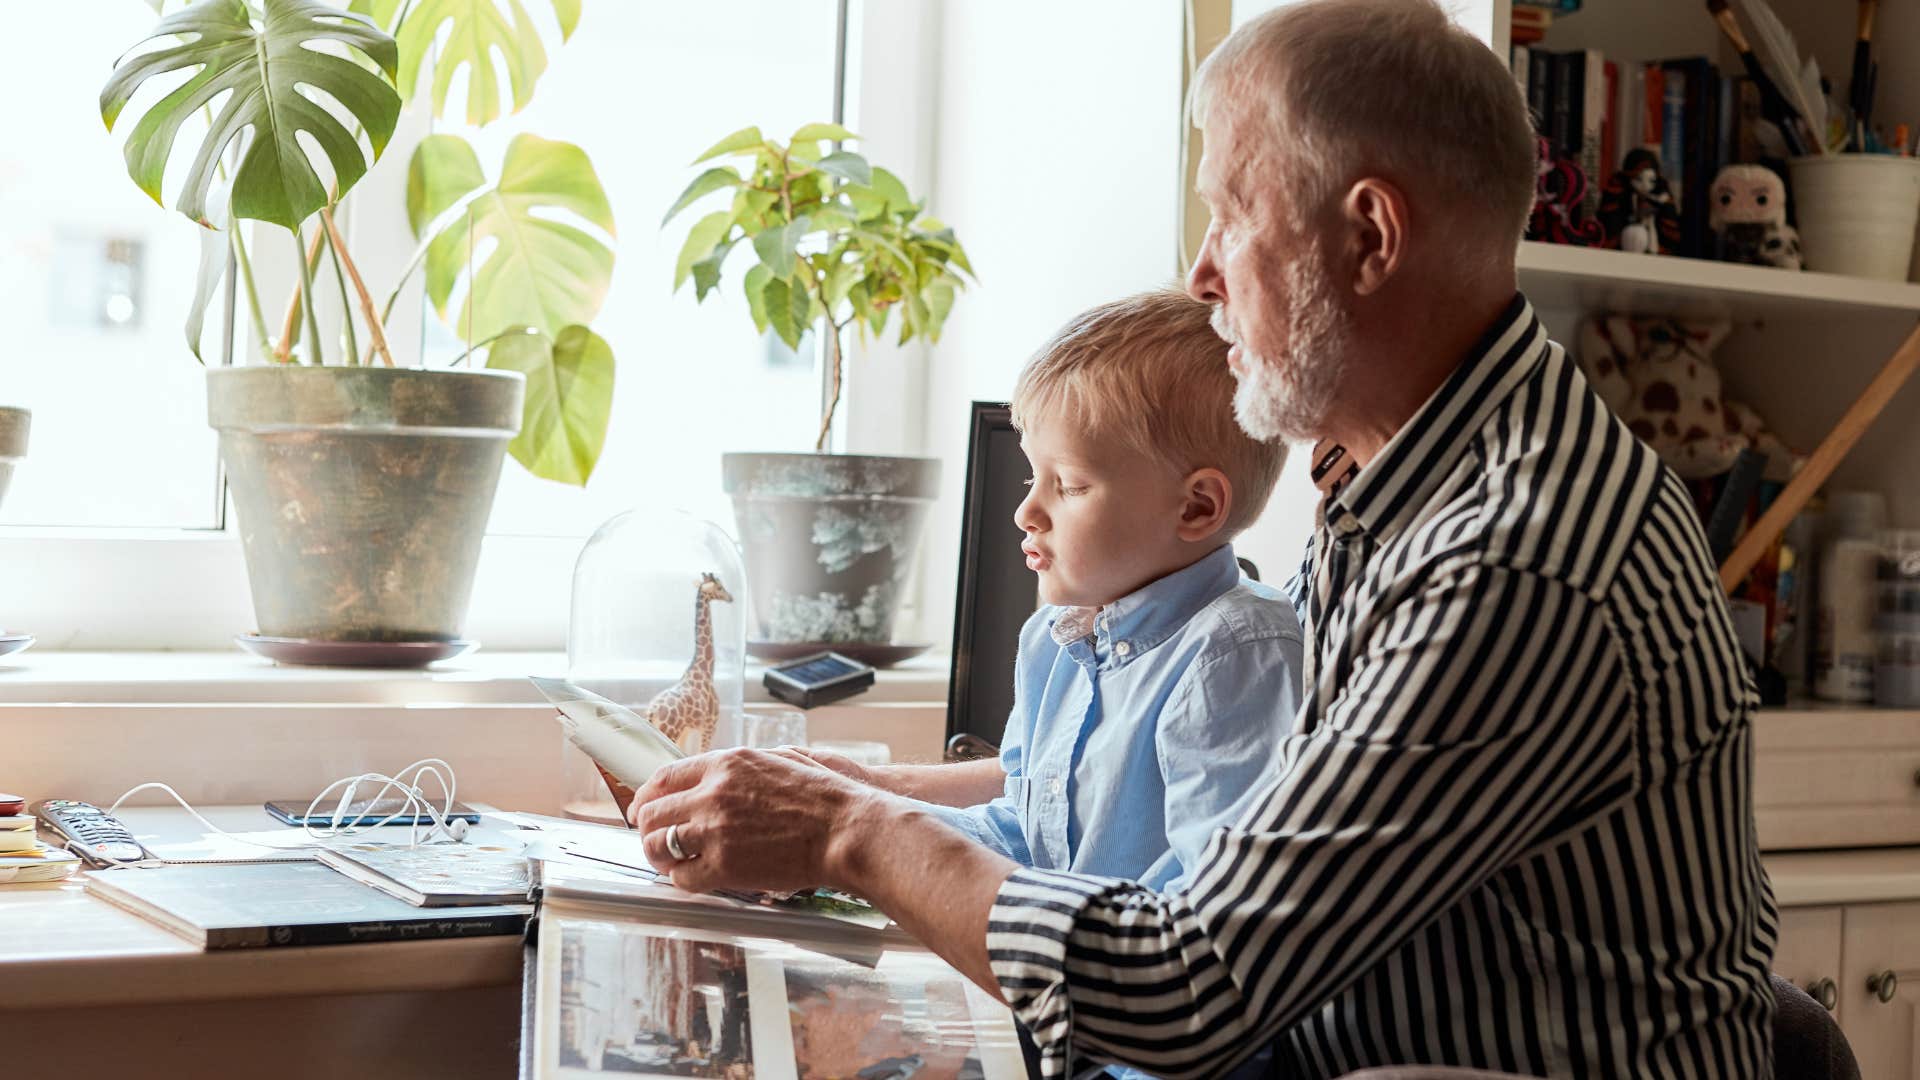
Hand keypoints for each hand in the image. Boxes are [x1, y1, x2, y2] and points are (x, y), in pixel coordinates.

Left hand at [628, 747, 880, 893]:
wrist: (845, 828)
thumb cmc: (823, 796)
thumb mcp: (777, 759)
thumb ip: (740, 767)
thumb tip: (714, 775)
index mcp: (726, 764)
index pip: (664, 777)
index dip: (647, 796)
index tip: (644, 808)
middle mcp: (713, 793)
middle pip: (654, 812)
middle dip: (647, 828)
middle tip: (652, 839)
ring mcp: (715, 830)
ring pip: (659, 845)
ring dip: (658, 855)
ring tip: (667, 861)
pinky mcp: (724, 866)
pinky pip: (681, 877)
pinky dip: (680, 879)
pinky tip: (692, 877)